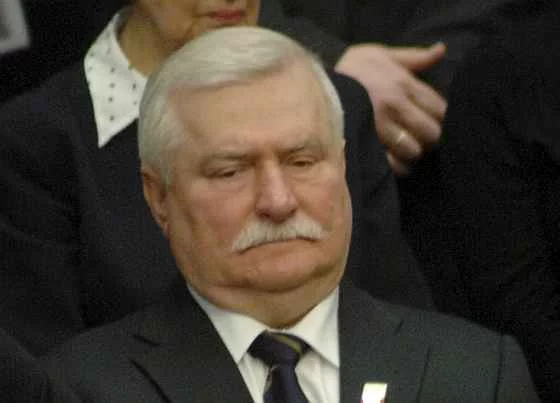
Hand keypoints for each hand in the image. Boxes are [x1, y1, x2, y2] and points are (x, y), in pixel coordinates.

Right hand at [335, 42, 446, 174]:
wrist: (313, 82)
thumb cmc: (350, 69)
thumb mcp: (381, 54)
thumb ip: (413, 57)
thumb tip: (441, 50)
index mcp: (402, 84)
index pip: (440, 108)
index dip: (442, 118)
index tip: (434, 120)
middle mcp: (395, 106)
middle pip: (432, 133)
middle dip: (430, 138)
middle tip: (421, 137)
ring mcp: (380, 128)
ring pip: (413, 151)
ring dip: (412, 153)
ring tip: (405, 148)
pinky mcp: (366, 145)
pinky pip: (392, 165)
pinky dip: (397, 166)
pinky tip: (393, 160)